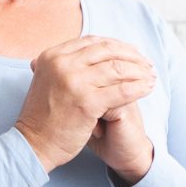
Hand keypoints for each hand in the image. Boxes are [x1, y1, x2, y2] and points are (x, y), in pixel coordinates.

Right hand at [15, 36, 156, 172]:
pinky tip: (148, 88)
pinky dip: (139, 87)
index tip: (132, 53)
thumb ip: (65, 64)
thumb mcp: (48, 79)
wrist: (33, 144)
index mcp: (52, 55)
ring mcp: (74, 82)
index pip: (93, 42)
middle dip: (132, 55)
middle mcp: (62, 64)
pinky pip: (122, 90)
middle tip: (147, 63)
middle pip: (107, 50)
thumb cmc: (44, 116)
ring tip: (151, 75)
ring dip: (139, 70)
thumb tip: (90, 49)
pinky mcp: (87, 102)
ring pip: (117, 68)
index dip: (116, 46)